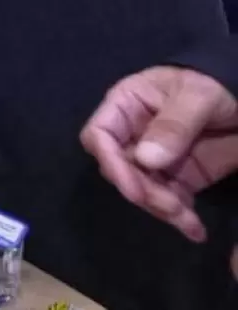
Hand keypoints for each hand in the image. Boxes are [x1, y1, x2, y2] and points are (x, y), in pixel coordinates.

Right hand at [80, 66, 237, 241]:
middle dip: (142, 191)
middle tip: (171, 206)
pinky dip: (180, 218)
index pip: (100, 135)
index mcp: (126, 106)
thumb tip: (146, 160)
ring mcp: (154, 159)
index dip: (109, 161)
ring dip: (161, 209)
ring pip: (142, 190)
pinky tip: (195, 229)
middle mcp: (132, 135)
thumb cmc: (214, 85)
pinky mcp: (177, 177)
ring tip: (189, 221)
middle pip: (120, 169)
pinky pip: (169, 200)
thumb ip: (174, 124)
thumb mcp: (197, 96)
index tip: (133, 188)